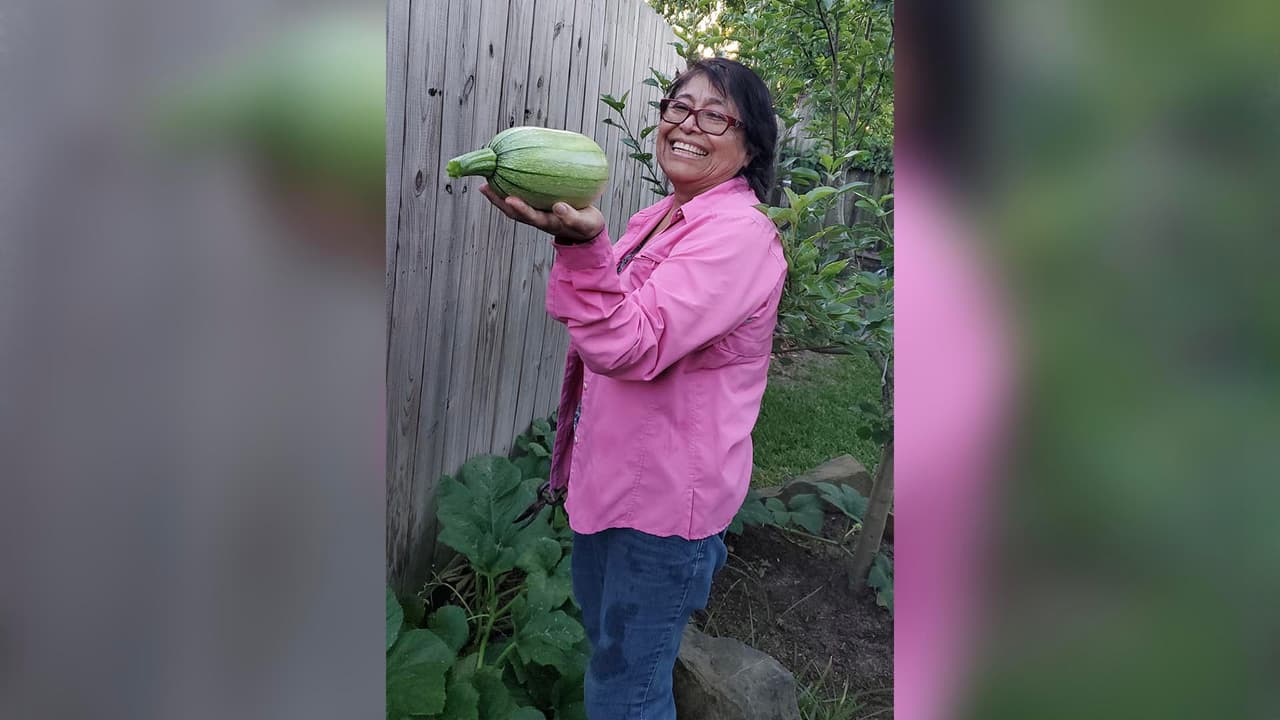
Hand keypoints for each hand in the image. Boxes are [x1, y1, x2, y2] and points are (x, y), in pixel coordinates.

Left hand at [479, 183, 604, 242]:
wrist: (588, 228)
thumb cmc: (586, 225)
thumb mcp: (584, 223)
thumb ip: (572, 217)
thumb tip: (559, 207)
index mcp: (548, 223)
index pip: (531, 217)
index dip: (520, 208)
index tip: (510, 199)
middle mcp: (538, 218)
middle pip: (514, 212)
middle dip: (499, 201)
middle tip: (485, 187)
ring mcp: (537, 211)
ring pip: (514, 204)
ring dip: (499, 195)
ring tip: (486, 182)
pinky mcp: (538, 204)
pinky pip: (522, 194)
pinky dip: (511, 186)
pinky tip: (505, 173)